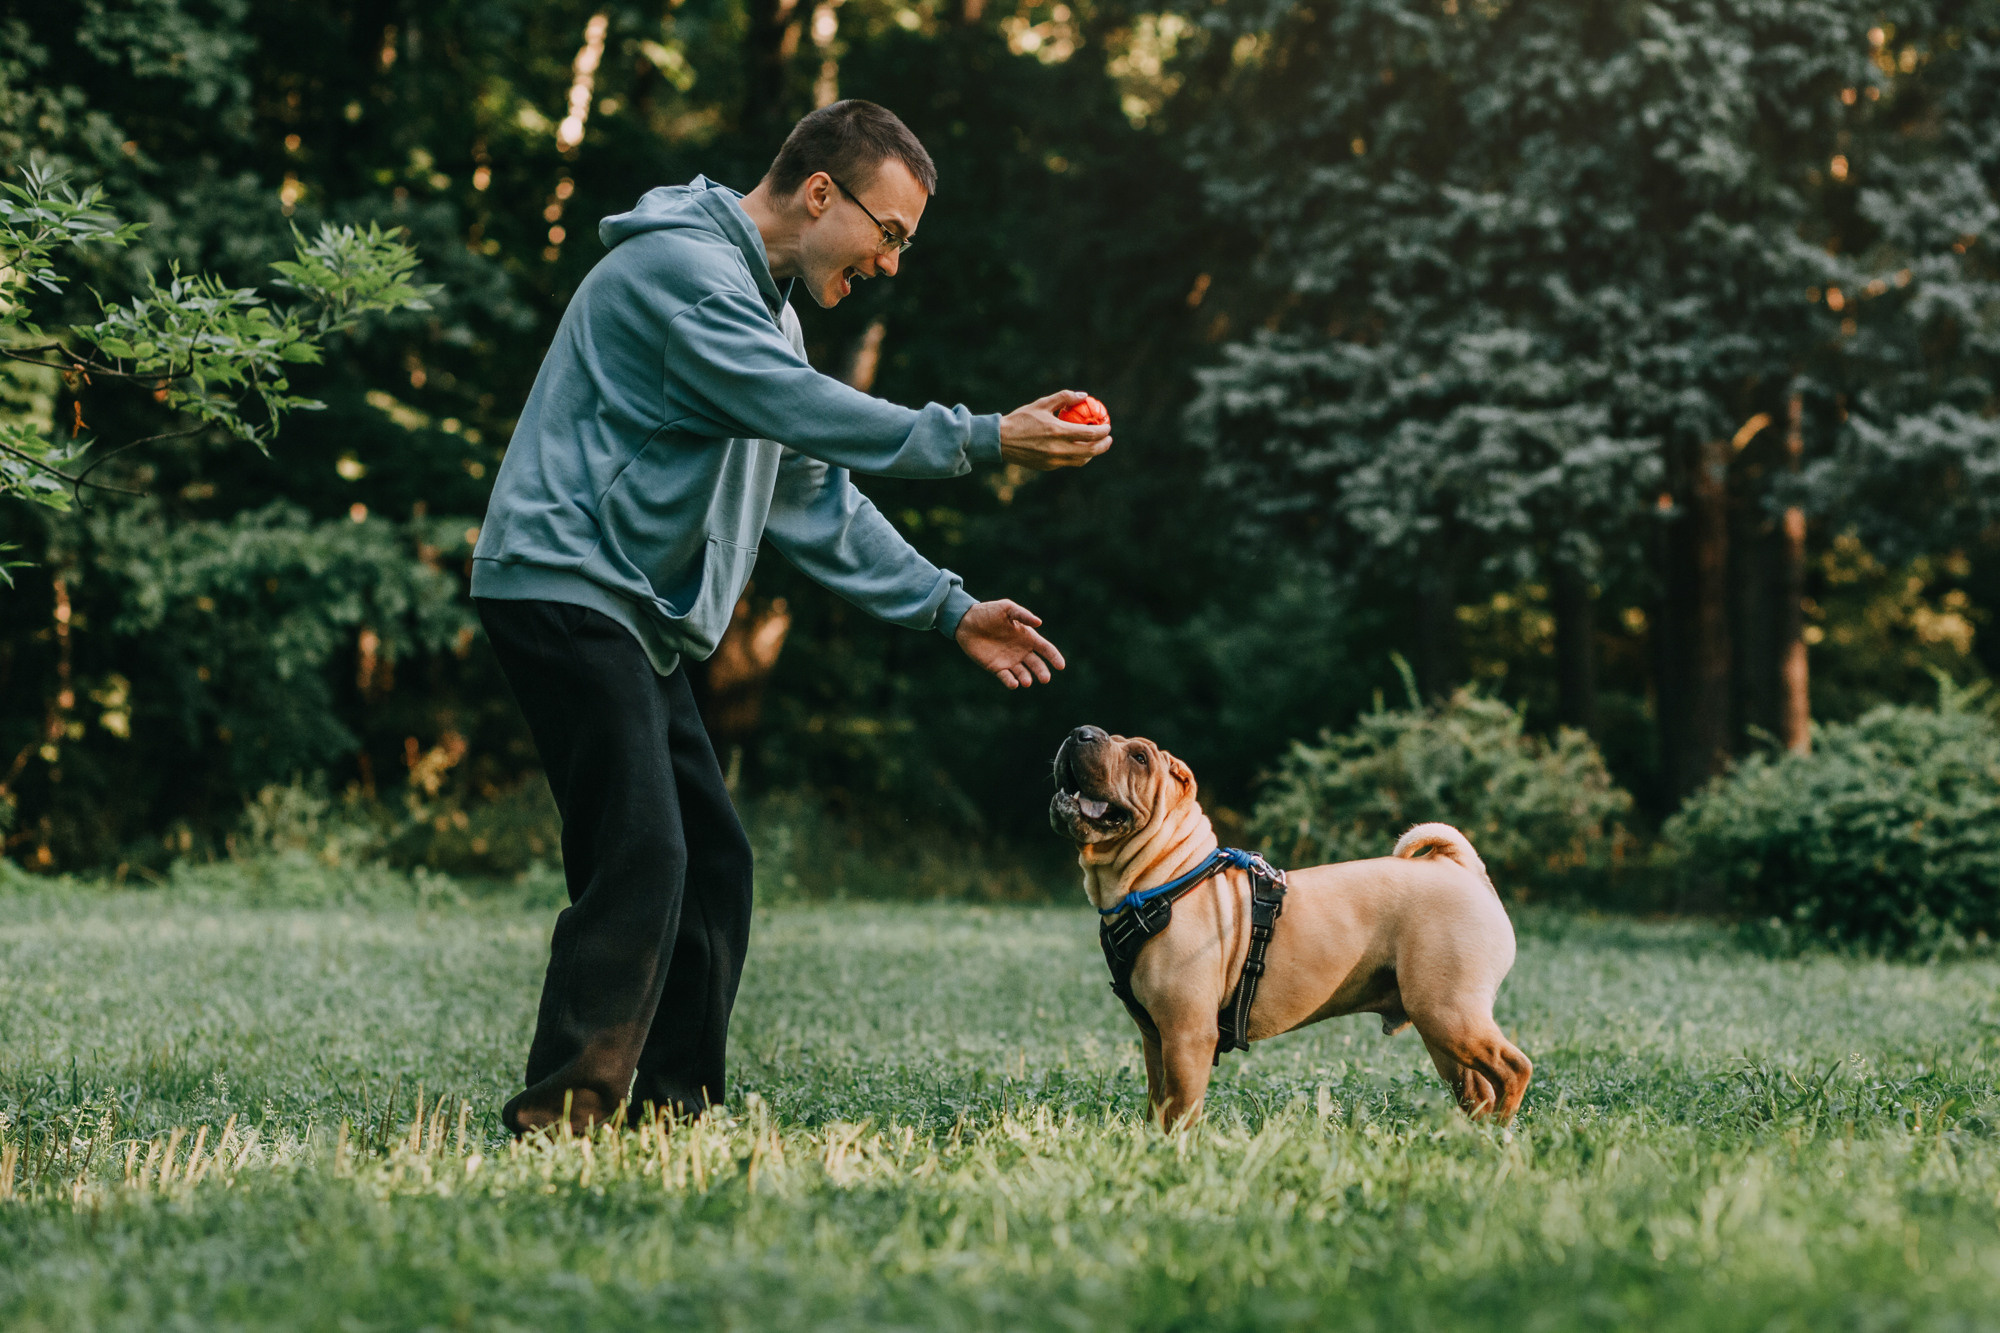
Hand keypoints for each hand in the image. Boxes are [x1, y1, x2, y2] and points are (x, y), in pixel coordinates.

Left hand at [954, 599, 1066, 688]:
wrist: (966, 621)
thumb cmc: (989, 612)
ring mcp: (1009, 660)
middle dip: (1042, 672)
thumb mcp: (1007, 608)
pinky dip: (1011, 681)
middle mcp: (1021, 651)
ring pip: (1023, 673)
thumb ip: (1022, 615)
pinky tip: (1014, 684)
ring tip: (1027, 682)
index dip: (1054, 657)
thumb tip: (1039, 623)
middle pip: (1036, 664)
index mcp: (1027, 637)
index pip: (1045, 649)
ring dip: (1026, 678)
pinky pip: (1006, 677)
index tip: (1061, 666)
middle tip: (1045, 679)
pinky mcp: (996, 667)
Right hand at [998, 390, 1112, 470]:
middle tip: (1108, 439)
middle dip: (1103, 445)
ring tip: (1094, 445)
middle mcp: (1058, 449)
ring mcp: (1053, 460)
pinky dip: (1076, 457)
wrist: (1000, 440)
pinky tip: (1077, 449)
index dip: (1103, 431)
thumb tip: (1083, 395)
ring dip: (1092, 454)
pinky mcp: (1048, 467)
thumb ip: (1064, 397)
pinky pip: (1068, 463)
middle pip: (1090, 451)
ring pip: (1081, 460)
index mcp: (1058, 431)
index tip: (1108, 426)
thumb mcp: (1042, 404)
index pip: (1090, 434)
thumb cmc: (1021, 419)